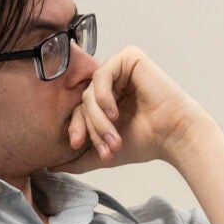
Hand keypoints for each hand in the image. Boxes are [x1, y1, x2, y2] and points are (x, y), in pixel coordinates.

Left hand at [66, 46, 217, 167]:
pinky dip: (103, 97)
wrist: (174, 136)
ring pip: (90, 92)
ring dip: (98, 119)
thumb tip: (49, 166)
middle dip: (90, 128)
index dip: (75, 128)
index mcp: (105, 99)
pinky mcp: (129, 57)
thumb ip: (77, 159)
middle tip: (104, 148)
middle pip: (83, 101)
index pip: (78, 110)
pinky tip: (115, 114)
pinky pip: (101, 76)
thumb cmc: (144, 143)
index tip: (76, 146)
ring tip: (114, 138)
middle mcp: (111, 81)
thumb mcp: (103, 152)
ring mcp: (120, 68)